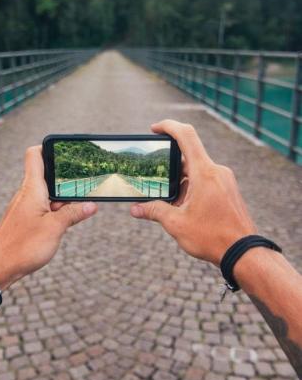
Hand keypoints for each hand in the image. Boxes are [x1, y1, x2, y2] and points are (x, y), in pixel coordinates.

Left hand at [0, 146, 97, 289]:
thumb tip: (91, 204)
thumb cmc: (21, 247)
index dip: (49, 147)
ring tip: (83, 204)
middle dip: (66, 178)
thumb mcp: (54, 229)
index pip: (34, 155)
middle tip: (87, 182)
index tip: (68, 150)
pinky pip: (42, 208)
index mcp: (32, 189)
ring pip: (47, 194)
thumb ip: (73, 214)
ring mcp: (24, 207)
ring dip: (63, 198)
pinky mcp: (23, 220)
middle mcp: (26, 194)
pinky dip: (55, 210)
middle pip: (46, 175)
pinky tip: (66, 221)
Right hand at [130, 120, 256, 265]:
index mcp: (204, 172)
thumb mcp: (176, 223)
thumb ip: (153, 210)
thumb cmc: (212, 237)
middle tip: (155, 184)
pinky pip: (206, 181)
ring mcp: (225, 181)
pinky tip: (184, 208)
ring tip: (170, 204)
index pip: (186, 136)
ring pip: (196, 172)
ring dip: (180, 183)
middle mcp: (217, 172)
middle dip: (169, 170)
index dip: (169, 126)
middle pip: (188, 158)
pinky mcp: (228, 190)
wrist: (244, 253)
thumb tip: (135, 208)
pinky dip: (191, 189)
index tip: (154, 129)